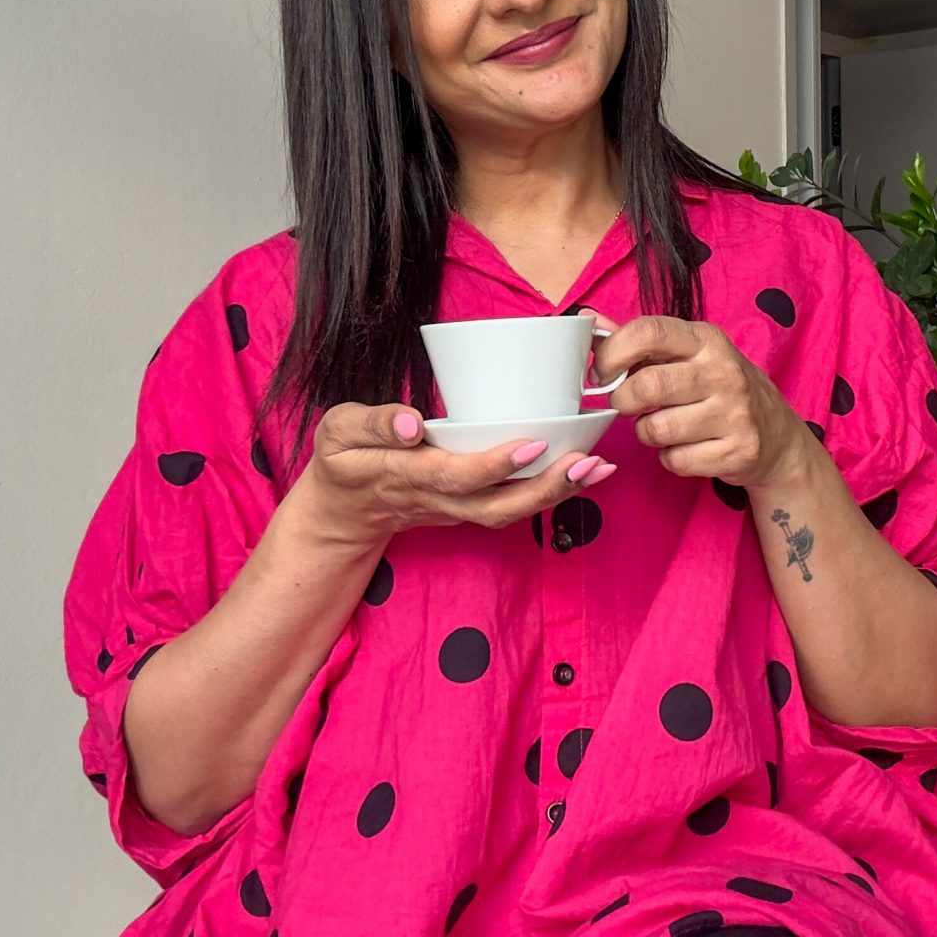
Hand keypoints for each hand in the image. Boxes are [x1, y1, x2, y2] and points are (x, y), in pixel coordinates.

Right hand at [301, 400, 613, 552]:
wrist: (340, 513)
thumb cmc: (342, 462)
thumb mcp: (337, 433)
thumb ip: (371, 423)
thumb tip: (410, 422)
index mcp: (405, 476)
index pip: (455, 475)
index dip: (496, 464)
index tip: (534, 444)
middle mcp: (438, 500)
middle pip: (496, 506)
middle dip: (545, 489)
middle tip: (588, 463)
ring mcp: (456, 510)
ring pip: (510, 512)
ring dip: (557, 494)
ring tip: (599, 468)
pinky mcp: (468, 509)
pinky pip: (512, 507)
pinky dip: (551, 493)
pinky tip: (585, 471)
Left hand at [579, 309, 810, 487]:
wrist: (778, 437)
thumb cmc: (720, 389)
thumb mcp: (689, 355)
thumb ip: (638, 341)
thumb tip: (587, 319)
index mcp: (707, 340)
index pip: (649, 331)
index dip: (612, 353)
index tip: (601, 373)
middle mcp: (724, 372)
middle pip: (648, 386)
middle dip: (623, 401)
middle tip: (626, 405)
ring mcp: (735, 414)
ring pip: (657, 429)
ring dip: (646, 433)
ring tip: (659, 426)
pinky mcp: (737, 452)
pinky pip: (676, 460)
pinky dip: (670, 458)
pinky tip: (685, 447)